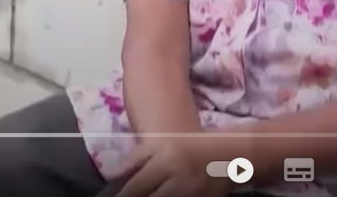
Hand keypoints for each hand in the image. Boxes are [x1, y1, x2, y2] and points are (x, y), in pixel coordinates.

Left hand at [116, 136, 231, 196]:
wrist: (225, 157)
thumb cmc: (186, 148)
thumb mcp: (159, 146)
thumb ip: (134, 159)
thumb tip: (111, 176)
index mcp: (166, 162)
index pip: (137, 186)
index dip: (123, 196)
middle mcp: (180, 181)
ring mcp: (192, 196)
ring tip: (149, 196)